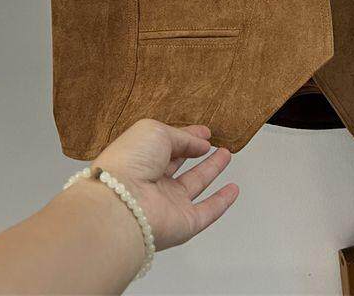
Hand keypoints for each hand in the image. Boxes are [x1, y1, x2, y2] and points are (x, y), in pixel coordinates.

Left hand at [92, 119, 238, 251]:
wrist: (121, 204)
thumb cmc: (129, 163)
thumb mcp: (156, 132)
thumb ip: (182, 136)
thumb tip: (201, 143)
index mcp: (141, 158)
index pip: (168, 145)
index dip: (186, 136)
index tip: (203, 132)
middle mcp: (153, 181)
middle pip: (179, 166)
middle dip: (197, 152)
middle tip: (213, 143)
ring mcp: (168, 203)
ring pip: (195, 185)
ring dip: (212, 170)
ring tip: (226, 155)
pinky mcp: (183, 223)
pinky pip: (207, 212)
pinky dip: (221, 202)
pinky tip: (232, 190)